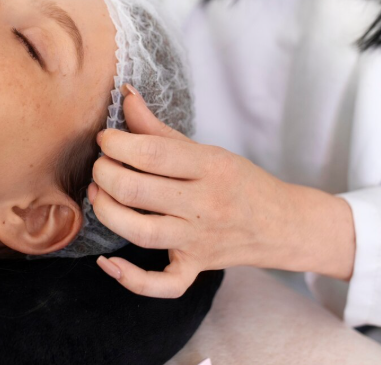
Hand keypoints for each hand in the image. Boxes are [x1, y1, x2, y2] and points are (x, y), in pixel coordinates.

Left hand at [89, 85, 355, 297]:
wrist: (283, 225)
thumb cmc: (240, 182)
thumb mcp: (206, 150)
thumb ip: (159, 129)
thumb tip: (126, 96)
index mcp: (209, 167)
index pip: (151, 153)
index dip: (117, 143)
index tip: (106, 139)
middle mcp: (204, 204)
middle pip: (137, 191)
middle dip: (104, 173)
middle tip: (100, 165)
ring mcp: (199, 240)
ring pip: (140, 232)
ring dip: (106, 211)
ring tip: (97, 193)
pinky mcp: (196, 267)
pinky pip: (163, 284)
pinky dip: (132, 279)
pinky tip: (108, 262)